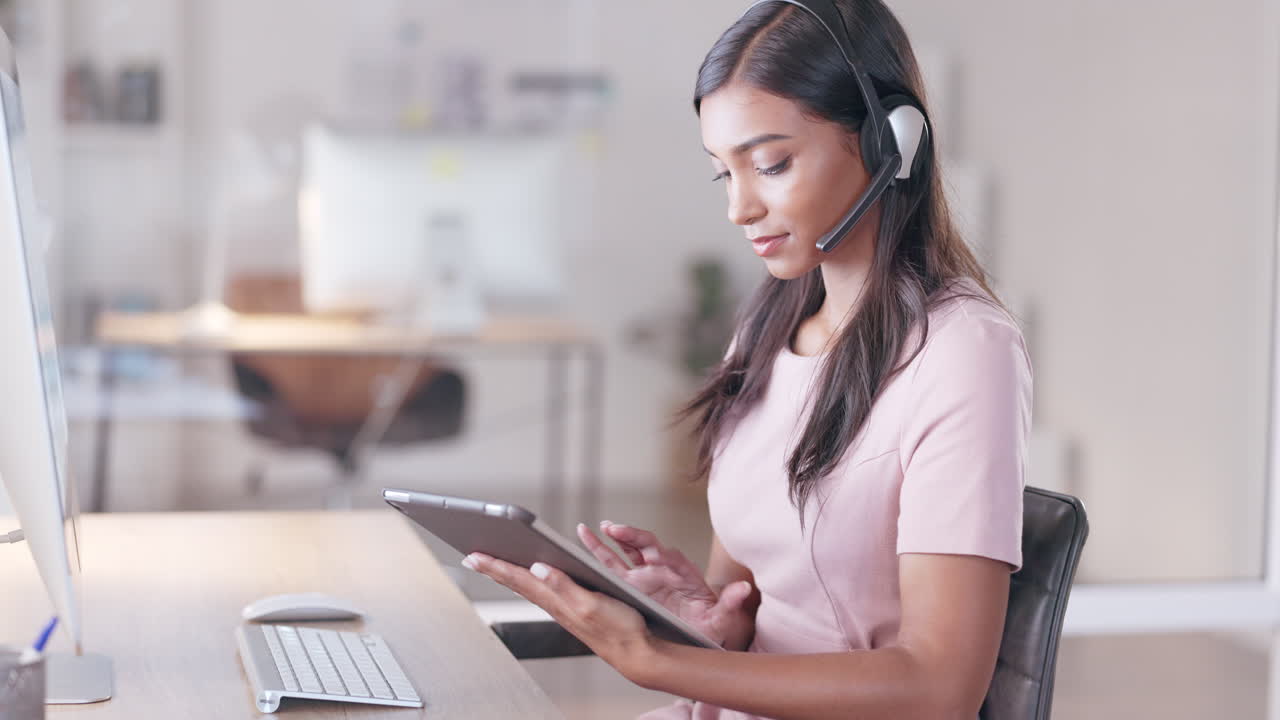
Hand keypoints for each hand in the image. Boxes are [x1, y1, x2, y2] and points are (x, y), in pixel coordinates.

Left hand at [462, 553, 656, 681]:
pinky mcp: (574, 609)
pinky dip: (530, 582)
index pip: (518, 578)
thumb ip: (564, 585)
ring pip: (528, 587)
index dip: (495, 566)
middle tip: (472, 558)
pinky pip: (543, 592)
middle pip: (517, 582)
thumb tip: (539, 567)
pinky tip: (531, 579)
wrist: (636, 651)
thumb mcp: (591, 603)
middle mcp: (555, 603)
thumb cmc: (619, 629)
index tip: (474, 556)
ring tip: (493, 566)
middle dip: (493, 569)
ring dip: (508, 575)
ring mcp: (563, 607)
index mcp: (557, 599)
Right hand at [578, 521, 756, 650]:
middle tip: (610, 528)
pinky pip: (614, 566)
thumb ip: (730, 603)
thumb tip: (743, 590)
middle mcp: (660, 569)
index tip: (632, 538)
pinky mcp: (632, 585)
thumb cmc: (709, 624)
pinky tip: (584, 543)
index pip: (662, 551)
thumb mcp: (721, 617)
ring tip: (586, 531)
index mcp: (679, 572)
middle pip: (641, 544)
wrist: (701, 634)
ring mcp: (644, 576)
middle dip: (626, 535)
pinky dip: (600, 554)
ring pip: (623, 552)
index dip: (647, 543)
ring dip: (607, 541)